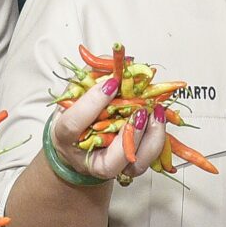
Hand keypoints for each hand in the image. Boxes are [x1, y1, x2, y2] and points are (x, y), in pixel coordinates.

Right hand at [49, 79, 166, 183]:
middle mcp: (89, 159)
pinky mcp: (130, 167)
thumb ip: (93, 75)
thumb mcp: (76, 91)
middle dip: (130, 132)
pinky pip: (148, 157)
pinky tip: (159, 116)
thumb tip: (120, 59)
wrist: (78, 145)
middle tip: (141, 108)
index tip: (111, 83)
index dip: (92, 104)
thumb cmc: (76, 115)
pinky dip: (157, 137)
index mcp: (65, 138)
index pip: (73, 125)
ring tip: (156, 111)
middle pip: (111, 159)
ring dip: (150, 137)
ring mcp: (112, 167)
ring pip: (135, 164)